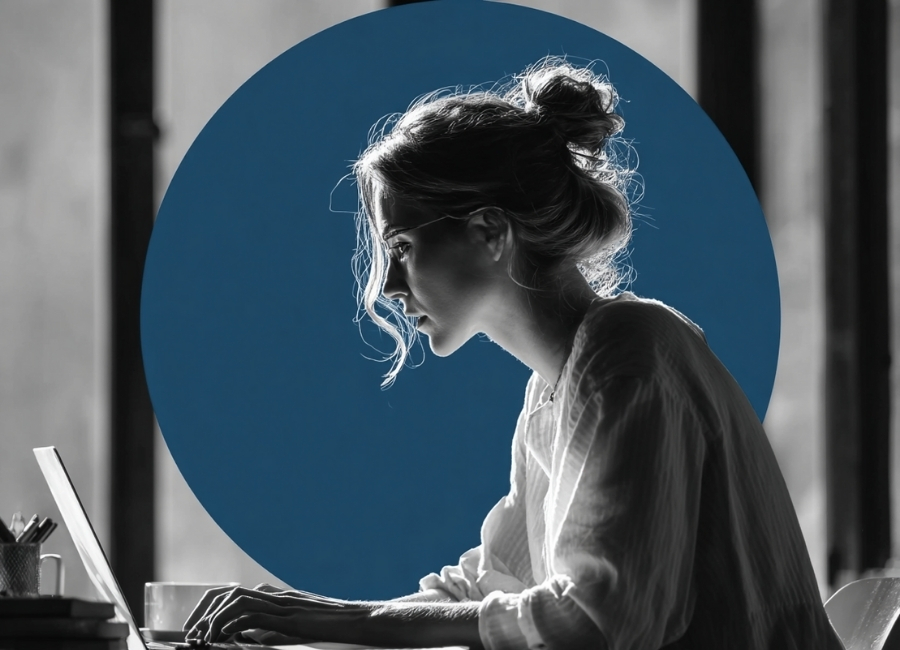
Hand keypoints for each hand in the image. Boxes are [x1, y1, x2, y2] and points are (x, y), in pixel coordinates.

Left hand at [183, 584, 365, 643]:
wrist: (357, 619)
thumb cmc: (330, 625)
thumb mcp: (296, 625)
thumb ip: (273, 627)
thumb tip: (251, 637)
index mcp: (276, 596)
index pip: (234, 594)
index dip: (211, 607)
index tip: (199, 627)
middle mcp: (276, 596)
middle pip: (230, 593)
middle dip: (205, 611)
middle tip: (193, 633)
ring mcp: (283, 604)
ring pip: (238, 601)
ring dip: (216, 618)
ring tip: (205, 637)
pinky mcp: (290, 618)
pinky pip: (256, 616)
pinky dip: (236, 625)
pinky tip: (226, 636)